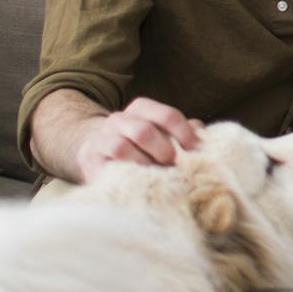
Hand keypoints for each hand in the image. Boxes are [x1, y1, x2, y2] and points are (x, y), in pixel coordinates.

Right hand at [73, 97, 204, 181]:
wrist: (97, 154)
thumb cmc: (140, 147)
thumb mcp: (161, 135)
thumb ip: (182, 133)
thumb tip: (203, 136)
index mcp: (140, 109)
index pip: (166, 116)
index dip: (183, 134)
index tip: (194, 151)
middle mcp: (119, 119)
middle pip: (143, 131)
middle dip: (162, 152)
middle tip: (172, 166)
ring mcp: (102, 137)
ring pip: (122, 147)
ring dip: (142, 165)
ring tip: (155, 177)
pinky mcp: (89, 158)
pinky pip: (107, 165)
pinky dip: (125, 173)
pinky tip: (138, 182)